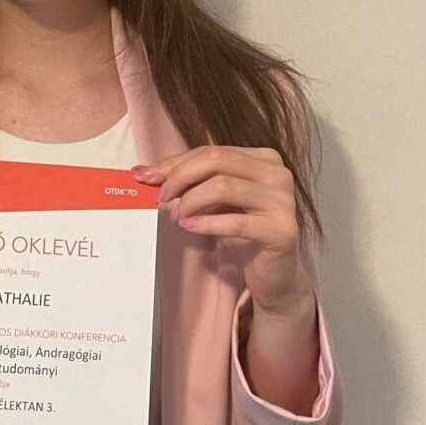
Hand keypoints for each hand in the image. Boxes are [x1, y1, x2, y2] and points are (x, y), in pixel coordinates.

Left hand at [132, 145, 312, 314]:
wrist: (274, 273)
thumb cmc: (242, 230)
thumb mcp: (214, 201)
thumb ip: (188, 181)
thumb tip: (142, 171)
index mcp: (263, 158)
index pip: (211, 151)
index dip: (175, 163)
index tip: (145, 176)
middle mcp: (278, 173)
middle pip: (217, 160)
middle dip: (181, 177)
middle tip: (160, 197)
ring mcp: (283, 201)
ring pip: (224, 186)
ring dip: (191, 201)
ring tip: (177, 216)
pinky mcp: (282, 230)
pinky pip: (236, 222)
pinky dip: (207, 223)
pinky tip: (189, 226)